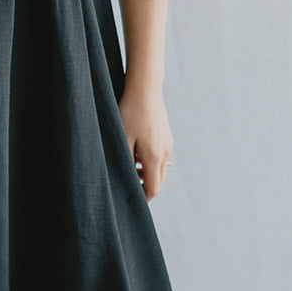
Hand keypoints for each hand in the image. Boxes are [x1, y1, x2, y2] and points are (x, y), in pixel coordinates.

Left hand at [117, 81, 173, 200]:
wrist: (145, 89)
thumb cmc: (130, 113)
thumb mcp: (122, 139)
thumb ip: (125, 162)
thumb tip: (127, 180)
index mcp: (155, 156)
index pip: (152, 189)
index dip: (142, 198)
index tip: (130, 201)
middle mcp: (165, 152)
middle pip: (158, 181)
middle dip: (144, 187)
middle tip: (127, 185)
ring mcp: (168, 144)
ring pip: (159, 169)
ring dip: (147, 173)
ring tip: (129, 166)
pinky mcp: (167, 137)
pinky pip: (160, 157)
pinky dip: (150, 162)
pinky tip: (135, 152)